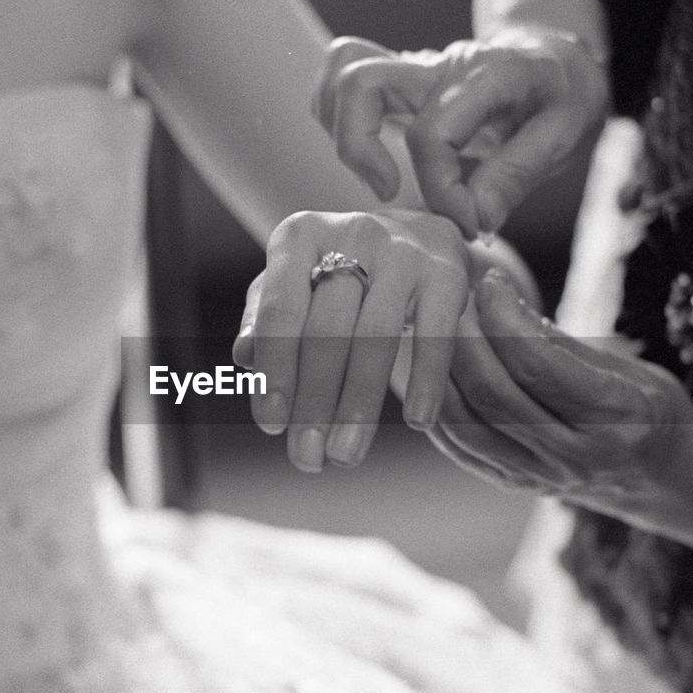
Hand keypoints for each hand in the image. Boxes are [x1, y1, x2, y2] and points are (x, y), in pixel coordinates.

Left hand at [234, 209, 468, 471]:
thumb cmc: (339, 274)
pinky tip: (418, 422)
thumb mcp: (294, 286)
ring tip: (346, 456)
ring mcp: (403, 251)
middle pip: (327, 330)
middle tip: (307, 459)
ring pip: (377, 337)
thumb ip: (264, 320)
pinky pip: (436, 335)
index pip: (281, 310)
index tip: (271, 426)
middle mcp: (351, 233)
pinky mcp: (447, 272)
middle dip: (314, 402)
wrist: (419, 235)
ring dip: (359, 405)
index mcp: (298, 236)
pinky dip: (427, 381)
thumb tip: (245, 357)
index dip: (275, 372)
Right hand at [314, 32, 609, 236]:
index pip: (431, 135)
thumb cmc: (562, 98)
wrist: (560, 64)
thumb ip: (515, 176)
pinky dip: (341, 115)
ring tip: (377, 176)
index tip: (468, 224)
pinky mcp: (402, 81)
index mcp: (483, 77)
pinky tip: (368, 155)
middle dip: (360, 149)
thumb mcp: (563, 136)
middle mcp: (439, 67)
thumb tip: (476, 218)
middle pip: (363, 84)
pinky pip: (350, 78)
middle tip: (390, 193)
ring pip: (346, 71)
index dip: (441, 192)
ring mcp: (415, 69)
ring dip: (343, 127)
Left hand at [436, 270, 692, 527]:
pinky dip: (438, 403)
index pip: (540, 365)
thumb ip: (565, 345)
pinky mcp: (513, 484)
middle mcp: (575, 458)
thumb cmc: (651, 410)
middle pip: (495, 394)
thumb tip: (503, 303)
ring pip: (467, 423)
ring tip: (438, 327)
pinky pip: (459, 445)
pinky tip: (433, 368)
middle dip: (464, 339)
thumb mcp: (631, 369)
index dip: (504, 317)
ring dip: (442, 370)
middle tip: (454, 298)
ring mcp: (540, 478)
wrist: (664, 481)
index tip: (490, 281)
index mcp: (617, 420)